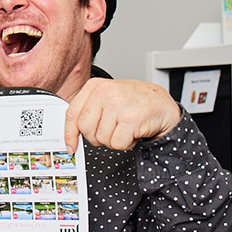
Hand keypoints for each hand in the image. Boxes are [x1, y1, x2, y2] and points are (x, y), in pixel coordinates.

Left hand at [63, 79, 180, 152]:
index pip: (72, 113)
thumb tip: (71, 133)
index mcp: (95, 86)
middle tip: (111, 131)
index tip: (70, 145)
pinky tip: (132, 132)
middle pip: (85, 129)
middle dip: (97, 137)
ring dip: (114, 140)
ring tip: (124, 128)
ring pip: (102, 139)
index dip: (69, 133)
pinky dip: (126, 144)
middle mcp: (104, 92)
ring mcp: (117, 105)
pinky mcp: (130, 119)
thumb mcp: (108, 97)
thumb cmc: (134, 102)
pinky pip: (117, 144)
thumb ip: (89, 110)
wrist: (162, 104)